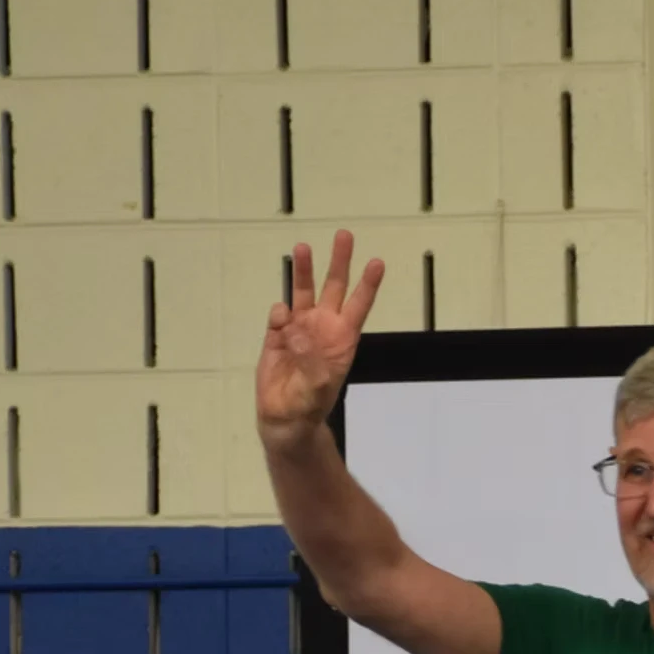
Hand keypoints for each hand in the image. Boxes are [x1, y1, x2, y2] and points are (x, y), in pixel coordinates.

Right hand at [257, 232, 384, 438]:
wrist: (284, 418)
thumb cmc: (310, 405)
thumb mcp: (318, 389)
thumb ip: (311, 362)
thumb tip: (297, 332)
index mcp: (342, 339)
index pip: (359, 305)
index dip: (368, 284)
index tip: (377, 262)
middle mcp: (323, 326)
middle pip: (333, 286)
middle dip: (339, 261)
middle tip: (344, 235)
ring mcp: (299, 328)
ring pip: (303, 291)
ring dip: (304, 269)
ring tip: (302, 247)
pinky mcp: (276, 335)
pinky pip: (279, 315)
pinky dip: (279, 314)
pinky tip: (281, 325)